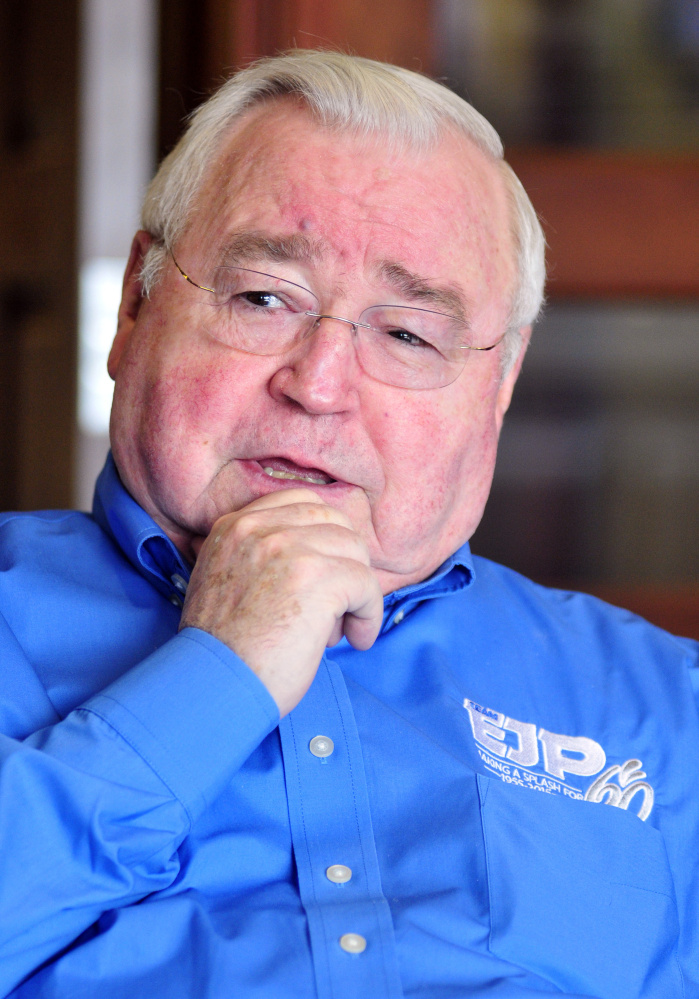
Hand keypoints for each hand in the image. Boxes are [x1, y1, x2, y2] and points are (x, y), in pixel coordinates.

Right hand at [179, 489, 383, 716]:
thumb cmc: (222, 648)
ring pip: (355, 552)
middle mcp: (260, 529)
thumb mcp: (224, 580)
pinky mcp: (317, 579)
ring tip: (336, 629)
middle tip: (334, 606)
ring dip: (356, 591)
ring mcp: (289, 550)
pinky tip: (356, 639)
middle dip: (344, 563)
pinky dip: (369, 614)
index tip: (326, 570)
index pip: (302, 503)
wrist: (212, 686)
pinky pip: (366, 585)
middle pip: (335, 523)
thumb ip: (258, 556)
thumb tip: (317, 555)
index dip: (325, 536)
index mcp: (235, 526)